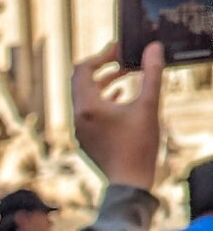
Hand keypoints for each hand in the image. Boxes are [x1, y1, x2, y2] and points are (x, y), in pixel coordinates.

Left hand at [71, 40, 163, 190]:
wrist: (129, 182)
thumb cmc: (138, 146)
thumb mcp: (148, 106)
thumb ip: (151, 73)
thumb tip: (153, 48)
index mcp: (87, 107)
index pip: (83, 69)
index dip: (101, 55)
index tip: (119, 49)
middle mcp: (78, 118)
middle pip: (81, 82)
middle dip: (102, 68)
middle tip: (121, 59)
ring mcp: (80, 130)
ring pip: (86, 98)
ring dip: (104, 84)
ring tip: (126, 75)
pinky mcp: (86, 140)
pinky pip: (89, 113)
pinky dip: (102, 101)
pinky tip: (121, 97)